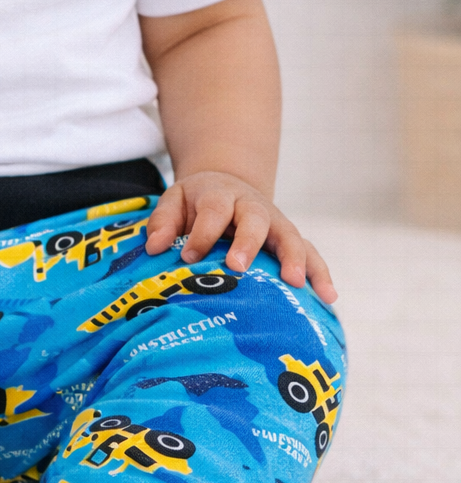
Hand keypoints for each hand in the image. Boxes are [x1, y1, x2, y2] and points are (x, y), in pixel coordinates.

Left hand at [143, 170, 336, 304]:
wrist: (228, 185)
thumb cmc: (196, 203)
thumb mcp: (175, 201)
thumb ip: (163, 221)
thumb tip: (154, 247)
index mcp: (220, 195)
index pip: (214, 210)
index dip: (202, 233)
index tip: (188, 257)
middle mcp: (251, 206)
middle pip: (254, 219)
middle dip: (248, 242)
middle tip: (239, 266)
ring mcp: (275, 223)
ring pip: (290, 236)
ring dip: (295, 258)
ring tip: (296, 283)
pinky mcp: (290, 239)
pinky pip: (311, 253)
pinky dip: (321, 273)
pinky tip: (329, 297)